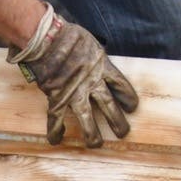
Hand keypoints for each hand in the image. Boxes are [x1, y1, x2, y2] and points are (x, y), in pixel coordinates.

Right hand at [16, 7, 138, 145]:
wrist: (47, 39)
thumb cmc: (68, 36)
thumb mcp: (90, 44)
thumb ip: (95, 56)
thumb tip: (96, 57)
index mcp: (102, 67)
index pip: (121, 85)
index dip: (128, 97)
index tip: (133, 107)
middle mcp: (91, 83)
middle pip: (109, 106)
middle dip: (117, 121)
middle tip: (123, 132)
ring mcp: (74, 93)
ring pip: (86, 118)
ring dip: (92, 133)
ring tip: (96, 144)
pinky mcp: (56, 97)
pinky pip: (56, 118)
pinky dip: (55, 130)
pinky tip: (55, 140)